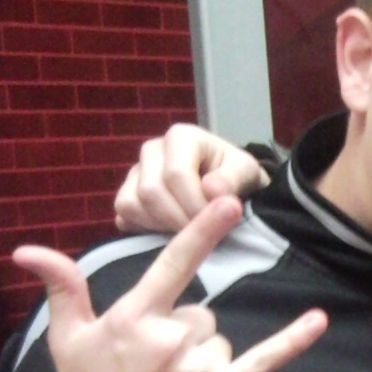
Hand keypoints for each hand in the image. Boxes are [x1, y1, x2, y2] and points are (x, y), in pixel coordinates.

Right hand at [14, 198, 326, 371]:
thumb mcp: (66, 338)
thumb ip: (63, 288)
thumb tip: (28, 250)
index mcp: (135, 317)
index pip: (173, 264)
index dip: (202, 232)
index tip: (229, 205)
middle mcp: (171, 339)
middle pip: (200, 312)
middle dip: (181, 332)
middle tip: (151, 366)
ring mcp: (199, 367)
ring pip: (219, 339)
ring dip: (202, 355)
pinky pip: (265, 360)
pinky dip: (292, 342)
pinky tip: (318, 320)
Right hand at [115, 124, 267, 233]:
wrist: (227, 190)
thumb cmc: (236, 177)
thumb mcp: (247, 173)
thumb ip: (234, 178)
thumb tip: (212, 189)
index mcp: (181, 137)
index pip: (176, 175)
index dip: (195, 205)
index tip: (216, 222)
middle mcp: (152, 150)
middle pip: (151, 192)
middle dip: (179, 219)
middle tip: (204, 233)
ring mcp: (135, 173)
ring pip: (132, 204)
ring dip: (162, 226)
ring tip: (190, 231)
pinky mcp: (126, 195)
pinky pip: (124, 215)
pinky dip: (146, 229)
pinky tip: (170, 231)